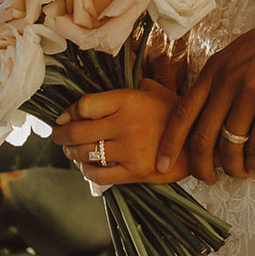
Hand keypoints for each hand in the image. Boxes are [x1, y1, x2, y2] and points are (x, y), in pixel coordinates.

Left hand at [52, 79, 190, 187]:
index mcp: (128, 100)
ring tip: (70, 150)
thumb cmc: (173, 113)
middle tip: (57, 135)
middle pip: (78, 131)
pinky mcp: (133, 171)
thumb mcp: (152, 89)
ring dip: (71, 153)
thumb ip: (128, 86)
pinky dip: (86, 171)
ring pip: (85, 153)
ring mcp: (129, 150)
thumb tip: (102, 81)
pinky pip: (98, 174)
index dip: (69, 112)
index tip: (64, 116)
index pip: (84, 105)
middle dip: (60, 135)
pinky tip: (86, 165)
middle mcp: (126, 124)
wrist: (197, 141)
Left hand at [156, 0, 254, 183]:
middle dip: (200, 166)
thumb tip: (205, 107)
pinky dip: (254, 161)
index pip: (182, 113)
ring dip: (232, 167)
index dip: (169, 143)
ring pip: (229, 145)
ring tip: (238, 174)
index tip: (160, 166)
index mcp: (215, 68)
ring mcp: (250, 91)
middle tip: (207, 180)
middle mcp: (227, 80)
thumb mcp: (240, 51)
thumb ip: (221, 76)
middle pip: (202, 136)